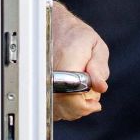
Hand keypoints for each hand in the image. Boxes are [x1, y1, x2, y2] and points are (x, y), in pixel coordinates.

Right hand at [52, 0, 109, 120]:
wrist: (54, 28)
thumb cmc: (76, 35)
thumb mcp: (95, 45)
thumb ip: (99, 66)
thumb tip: (100, 87)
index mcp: (65, 64)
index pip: (72, 98)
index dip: (86, 104)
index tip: (95, 101)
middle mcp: (49, 75)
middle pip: (66, 108)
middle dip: (84, 106)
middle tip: (90, 92)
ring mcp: (42, 83)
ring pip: (60, 112)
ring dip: (75, 107)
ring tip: (80, 90)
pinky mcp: (39, 90)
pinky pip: (54, 110)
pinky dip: (65, 107)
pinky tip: (71, 95)